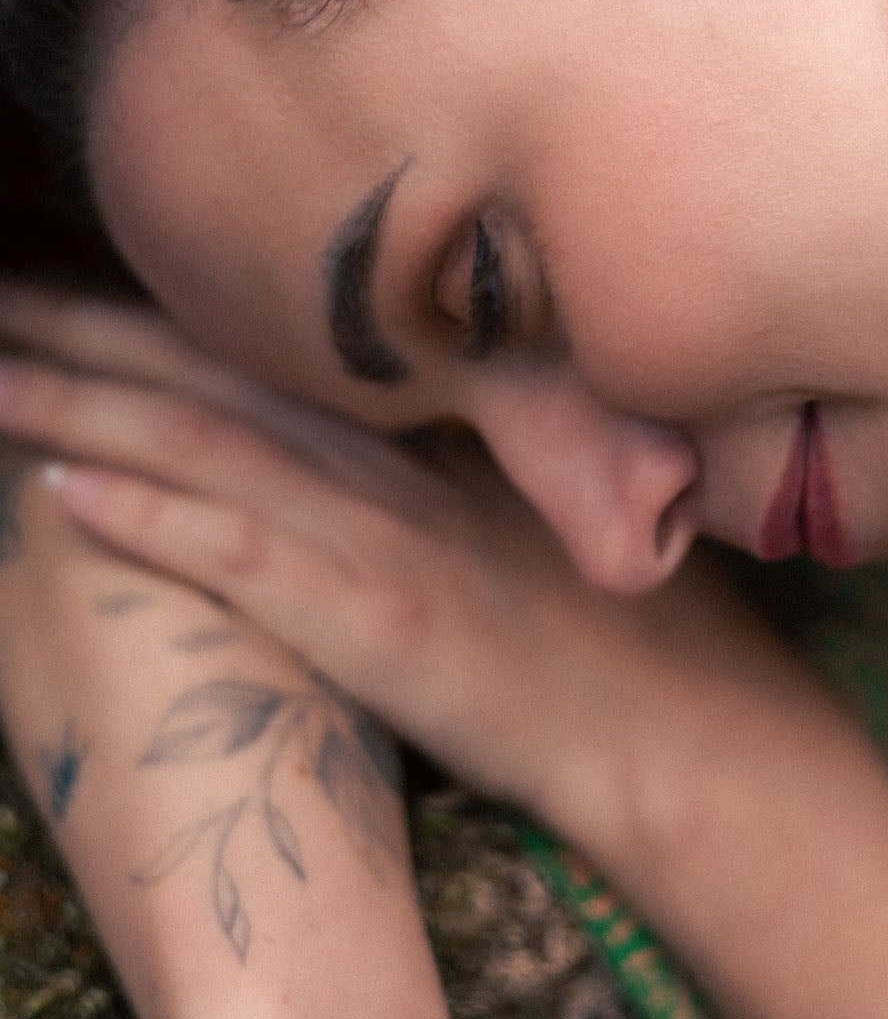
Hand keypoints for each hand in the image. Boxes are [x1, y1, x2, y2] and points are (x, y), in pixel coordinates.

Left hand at [0, 288, 804, 838]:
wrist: (692, 731)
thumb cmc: (617, 640)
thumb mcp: (523, 530)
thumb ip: (442, 487)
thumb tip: (368, 470)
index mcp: (420, 446)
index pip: (259, 358)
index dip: (151, 314)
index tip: (60, 286)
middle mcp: (393, 470)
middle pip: (211, 378)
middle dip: (85, 331)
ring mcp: (389, 538)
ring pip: (209, 445)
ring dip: (83, 402)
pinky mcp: (388, 620)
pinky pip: (249, 557)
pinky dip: (157, 517)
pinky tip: (65, 489)